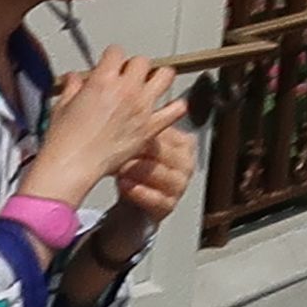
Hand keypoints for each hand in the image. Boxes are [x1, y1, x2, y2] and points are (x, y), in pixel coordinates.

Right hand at [31, 51, 185, 207]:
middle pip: (142, 61)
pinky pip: (176, 109)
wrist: (72, 166)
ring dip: (158, 78)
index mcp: (103, 80)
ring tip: (151, 84)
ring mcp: (142, 108)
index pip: (116, 52)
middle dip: (133, 66)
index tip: (111, 62)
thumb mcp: (62, 106)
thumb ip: (73, 87)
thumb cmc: (64, 141)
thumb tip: (74, 78)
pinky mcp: (151, 127)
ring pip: (166, 76)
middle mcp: (126, 90)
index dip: (112, 56)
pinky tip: (168, 108)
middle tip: (127, 76)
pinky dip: (175, 107)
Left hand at [105, 112, 196, 233]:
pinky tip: (125, 185)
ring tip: (121, 167)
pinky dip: (141, 192)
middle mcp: (185, 162)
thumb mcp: (136, 144)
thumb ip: (136, 124)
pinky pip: (159, 198)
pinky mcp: (168, 206)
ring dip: (141, 170)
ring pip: (165, 174)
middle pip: (166, 151)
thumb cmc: (132, 170)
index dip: (145, 128)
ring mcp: (179, 185)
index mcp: (182, 142)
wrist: (131, 207)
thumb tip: (122, 99)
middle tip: (120, 147)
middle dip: (141, 149)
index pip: (167, 130)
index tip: (125, 127)